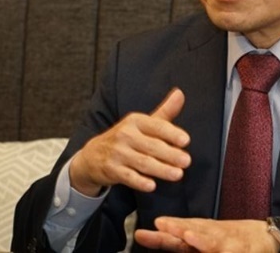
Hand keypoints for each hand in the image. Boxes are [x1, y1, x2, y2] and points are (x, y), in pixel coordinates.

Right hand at [69, 88, 190, 195]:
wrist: (93, 155)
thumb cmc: (126, 138)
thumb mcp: (143, 123)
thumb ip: (164, 112)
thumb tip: (180, 93)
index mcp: (135, 121)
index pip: (156, 126)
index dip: (171, 133)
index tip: (186, 141)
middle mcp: (126, 134)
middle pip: (152, 146)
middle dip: (170, 154)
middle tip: (186, 161)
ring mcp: (117, 152)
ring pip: (142, 162)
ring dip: (161, 169)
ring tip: (178, 174)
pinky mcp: (112, 169)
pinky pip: (128, 177)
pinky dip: (139, 181)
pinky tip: (152, 185)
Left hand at [134, 217, 279, 252]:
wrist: (268, 235)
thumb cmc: (231, 237)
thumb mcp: (205, 234)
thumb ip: (180, 238)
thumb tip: (153, 230)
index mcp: (202, 234)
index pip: (177, 236)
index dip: (160, 236)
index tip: (140, 234)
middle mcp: (214, 236)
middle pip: (193, 233)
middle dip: (177, 230)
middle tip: (162, 226)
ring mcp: (230, 244)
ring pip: (213, 242)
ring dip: (201, 239)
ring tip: (189, 236)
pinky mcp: (246, 251)